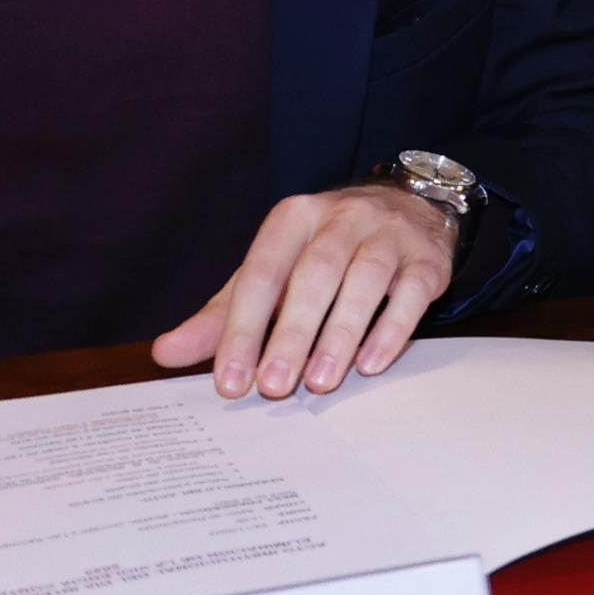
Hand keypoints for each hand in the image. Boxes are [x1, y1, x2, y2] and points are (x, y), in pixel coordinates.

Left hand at [149, 184, 458, 400]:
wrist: (408, 207)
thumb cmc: (324, 251)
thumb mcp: (271, 273)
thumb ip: (223, 314)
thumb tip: (166, 353)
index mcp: (293, 219)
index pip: (262, 273)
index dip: (244, 328)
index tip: (231, 381)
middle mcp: (341, 217)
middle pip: (316, 273)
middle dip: (293, 332)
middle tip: (275, 386)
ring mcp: (388, 234)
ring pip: (365, 279)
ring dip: (342, 333)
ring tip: (321, 382)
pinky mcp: (426, 258)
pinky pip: (410, 291)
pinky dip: (392, 328)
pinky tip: (371, 363)